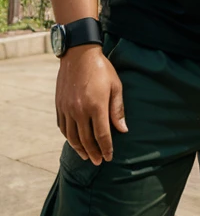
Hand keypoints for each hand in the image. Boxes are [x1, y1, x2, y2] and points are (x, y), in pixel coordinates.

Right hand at [55, 44, 127, 164]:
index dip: (106, 148)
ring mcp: (67, 108)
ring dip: (80, 149)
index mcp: (96, 106)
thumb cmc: (102, 69)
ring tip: (87, 156)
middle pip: (86, 139)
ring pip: (72, 136)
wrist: (79, 54)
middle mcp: (79, 110)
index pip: (102, 135)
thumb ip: (117, 109)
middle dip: (94, 152)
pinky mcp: (59, 105)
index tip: (109, 157)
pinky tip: (74, 141)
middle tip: (98, 161)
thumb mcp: (115, 86)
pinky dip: (69, 137)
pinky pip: (63, 127)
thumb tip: (123, 130)